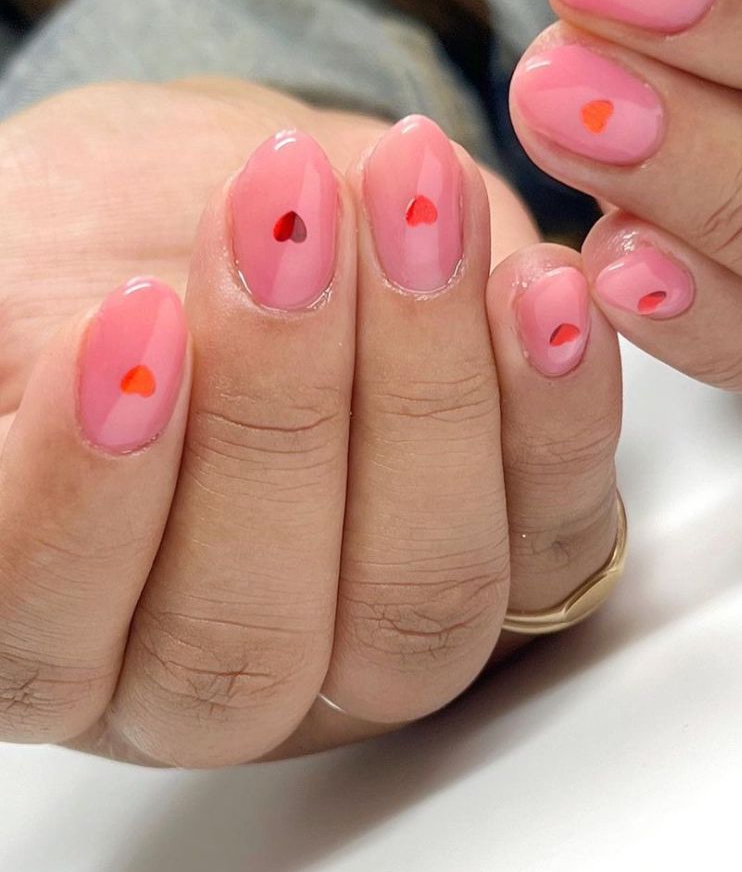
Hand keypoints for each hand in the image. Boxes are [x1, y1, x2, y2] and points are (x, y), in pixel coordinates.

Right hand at [0, 86, 621, 764]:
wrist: (260, 200)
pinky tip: (542, 294)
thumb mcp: (39, 269)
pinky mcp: (524, 564)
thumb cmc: (120, 244)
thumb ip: (45, 329)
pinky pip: (559, 535)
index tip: (127, 322)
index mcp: (70, 631)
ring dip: (427, 395)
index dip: (91, 497)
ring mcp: (385, 634)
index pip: (49, 637)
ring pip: (420, 602)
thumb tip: (79, 345)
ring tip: (416, 212)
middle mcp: (227, 671)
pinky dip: (560, 412)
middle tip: (284, 223)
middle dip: (276, 414)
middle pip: (249, 640)